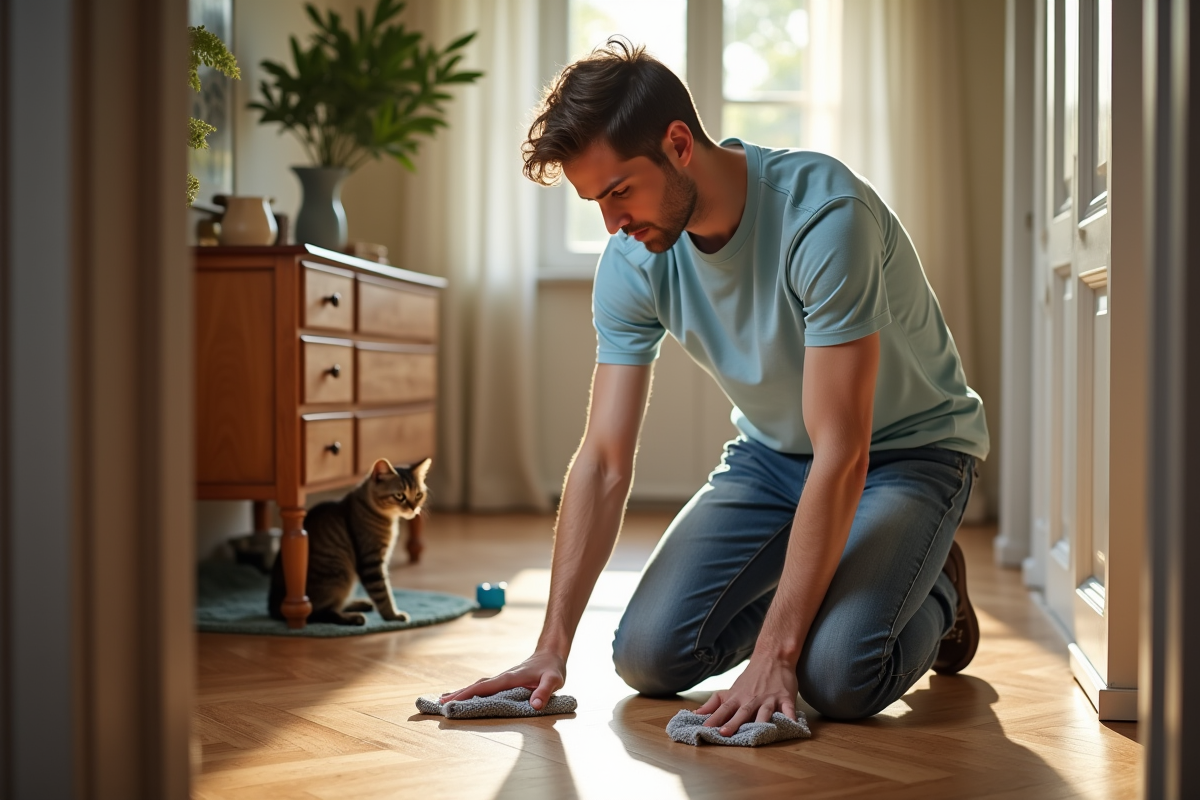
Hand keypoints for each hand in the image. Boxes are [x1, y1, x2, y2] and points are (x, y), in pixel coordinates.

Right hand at [440, 650, 566, 709]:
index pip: (485, 687)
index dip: (468, 694)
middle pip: (476, 685)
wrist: (551, 654)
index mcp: (510, 678)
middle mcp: (503, 677)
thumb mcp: (554, 680)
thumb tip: (535, 706)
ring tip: (444, 700)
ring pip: (478, 685)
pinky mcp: (504, 681)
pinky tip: (465, 695)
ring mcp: (502, 678)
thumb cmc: (552, 668)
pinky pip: (484, 687)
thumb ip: (545, 692)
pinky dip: (472, 691)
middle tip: (439, 703)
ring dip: (462, 692)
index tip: (452, 701)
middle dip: (458, 694)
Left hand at [695, 652, 798, 735]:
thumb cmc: (750, 678)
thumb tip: (696, 714)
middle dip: (733, 723)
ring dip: (760, 723)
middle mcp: (752, 699)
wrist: (772, 656)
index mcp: (738, 697)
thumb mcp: (731, 690)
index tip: (705, 730)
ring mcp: (769, 699)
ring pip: (764, 712)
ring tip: (757, 734)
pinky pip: (789, 709)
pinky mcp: (785, 698)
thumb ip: (714, 703)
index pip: (724, 710)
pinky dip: (790, 717)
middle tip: (724, 734)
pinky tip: (791, 725)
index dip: (715, 719)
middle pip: (742, 712)